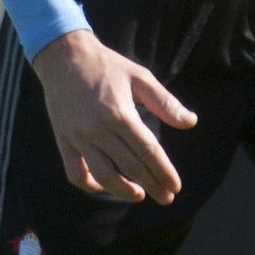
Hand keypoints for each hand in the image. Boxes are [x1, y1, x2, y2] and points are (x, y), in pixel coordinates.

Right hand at [32, 29, 196, 202]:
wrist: (64, 57)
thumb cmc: (107, 66)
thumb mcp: (140, 77)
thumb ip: (165, 102)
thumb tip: (191, 122)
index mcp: (120, 114)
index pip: (148, 151)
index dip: (163, 172)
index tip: (175, 186)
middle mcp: (98, 129)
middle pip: (130, 167)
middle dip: (152, 185)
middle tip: (166, 197)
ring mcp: (78, 137)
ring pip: (103, 175)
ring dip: (123, 190)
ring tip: (140, 195)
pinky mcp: (63, 140)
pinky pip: (75, 172)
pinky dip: (90, 185)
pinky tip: (105, 186)